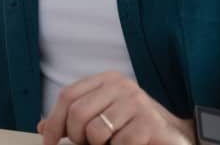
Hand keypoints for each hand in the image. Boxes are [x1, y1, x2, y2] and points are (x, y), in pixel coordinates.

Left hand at [38, 71, 194, 144]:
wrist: (175, 136)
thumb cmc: (135, 127)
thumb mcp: (103, 118)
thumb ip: (75, 120)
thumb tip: (44, 128)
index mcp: (107, 80)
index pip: (68, 95)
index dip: (54, 120)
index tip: (49, 141)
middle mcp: (122, 86)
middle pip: (77, 112)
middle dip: (75, 136)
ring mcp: (137, 102)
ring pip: (95, 131)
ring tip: (111, 144)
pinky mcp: (149, 123)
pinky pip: (118, 144)